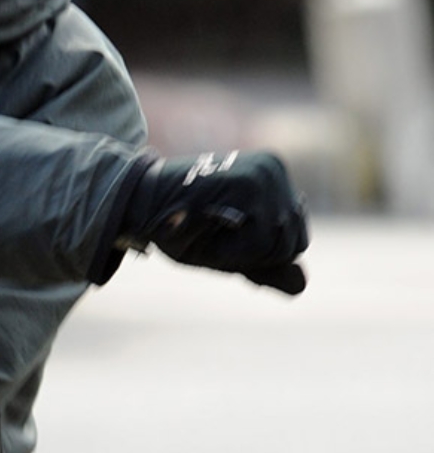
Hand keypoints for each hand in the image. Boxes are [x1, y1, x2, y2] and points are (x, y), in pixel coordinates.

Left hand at [117, 150, 310, 294]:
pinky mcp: (274, 169)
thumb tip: (302, 286)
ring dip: (264, 245)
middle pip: (288, 244)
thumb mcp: (198, 254)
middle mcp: (264, 170)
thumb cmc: (166, 227)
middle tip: (216, 237)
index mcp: (243, 187)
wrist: (150, 190)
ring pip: (296, 237)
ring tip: (228, 230)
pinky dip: (272, 233)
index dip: (232, 257)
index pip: (264, 248)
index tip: (204, 243)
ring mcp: (272, 166)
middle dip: (252, 253)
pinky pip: (294, 220)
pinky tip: (243, 223)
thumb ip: (251, 268)